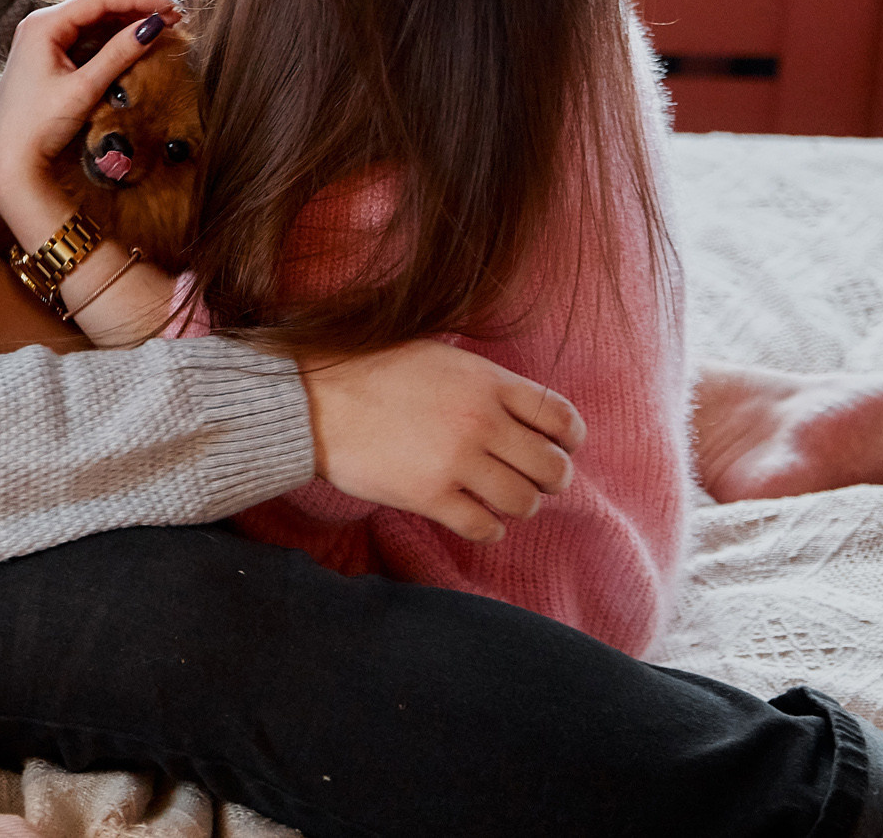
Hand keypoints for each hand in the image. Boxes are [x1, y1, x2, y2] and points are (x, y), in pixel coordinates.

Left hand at [0, 0, 182, 247]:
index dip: (140, 0)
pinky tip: (133, 43)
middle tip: (173, 18)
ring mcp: (40, 41)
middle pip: (96, 7)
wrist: (9, 160)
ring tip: (160, 28)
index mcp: (42, 25)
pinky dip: (109, 40)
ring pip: (91, 23)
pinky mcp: (46, 59)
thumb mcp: (84, 87)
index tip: (172, 9)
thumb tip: (154, 27)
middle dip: (135, 10)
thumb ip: (119, 54)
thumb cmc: (39, 125)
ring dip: (125, 24)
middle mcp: (39, 26)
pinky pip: (83, 40)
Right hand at [302, 340, 585, 543]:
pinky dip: (489, 528)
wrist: (312, 399)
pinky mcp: (429, 495)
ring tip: (499, 498)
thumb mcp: (437, 355)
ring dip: (519, 506)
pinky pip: (485, 527)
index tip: (559, 446)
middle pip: (554, 468)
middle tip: (531, 479)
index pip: (562, 417)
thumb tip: (518, 407)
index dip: (570, 439)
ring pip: (525, 503)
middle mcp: (480, 421)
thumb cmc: (369, 370)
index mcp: (487, 382)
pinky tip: (476, 517)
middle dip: (550, 479)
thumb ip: (482, 380)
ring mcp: (456, 461)